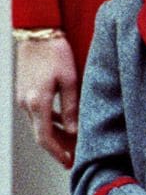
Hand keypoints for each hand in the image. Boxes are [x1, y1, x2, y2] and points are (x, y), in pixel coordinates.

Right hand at [15, 36, 77, 167]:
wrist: (38, 32)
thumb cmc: (56, 52)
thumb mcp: (70, 80)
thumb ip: (71, 108)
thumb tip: (73, 131)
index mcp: (37, 102)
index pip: (45, 137)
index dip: (57, 152)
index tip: (69, 162)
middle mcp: (26, 103)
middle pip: (41, 134)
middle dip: (57, 148)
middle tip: (73, 157)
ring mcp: (23, 97)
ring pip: (38, 125)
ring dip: (54, 135)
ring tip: (71, 143)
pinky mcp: (25, 91)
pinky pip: (36, 114)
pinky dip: (49, 122)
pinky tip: (62, 124)